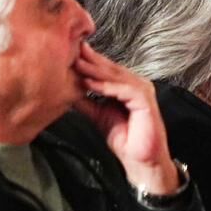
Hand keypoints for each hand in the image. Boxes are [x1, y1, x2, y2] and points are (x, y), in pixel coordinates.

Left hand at [72, 43, 178, 195]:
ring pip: (116, 76)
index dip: (87, 60)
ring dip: (95, 70)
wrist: (139, 160)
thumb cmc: (124, 138)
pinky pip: (125, 90)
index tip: (68, 52)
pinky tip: (91, 84)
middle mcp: (136, 85)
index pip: (105, 69)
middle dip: (89, 60)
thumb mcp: (97, 114)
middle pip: (110, 68)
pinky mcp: (146, 102)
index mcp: (126, 86)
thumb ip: (85, 100)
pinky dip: (107, 86)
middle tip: (71, 50)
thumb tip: (65, 89)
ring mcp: (142, 92)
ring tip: (77, 64)